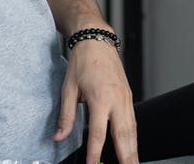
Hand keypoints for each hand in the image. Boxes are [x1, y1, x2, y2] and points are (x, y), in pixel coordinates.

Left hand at [55, 40, 137, 163]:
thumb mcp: (68, 88)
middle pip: (123, 136)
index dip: (94, 153)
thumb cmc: (82, 62)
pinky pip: (133, 122)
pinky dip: (134, 138)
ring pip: (132, 131)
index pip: (98, 134)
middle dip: (126, 157)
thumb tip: (59, 136)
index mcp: (100, 98)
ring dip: (133, 150)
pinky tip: (132, 148)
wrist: (97, 41)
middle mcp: (117, 100)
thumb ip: (66, 116)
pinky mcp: (128, 97)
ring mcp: (126, 99)